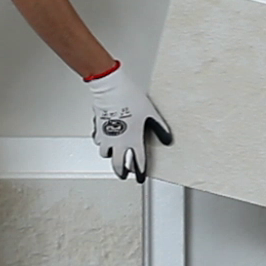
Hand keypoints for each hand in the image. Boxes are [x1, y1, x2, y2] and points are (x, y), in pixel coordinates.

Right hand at [86, 63, 172, 182]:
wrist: (111, 88)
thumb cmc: (129, 99)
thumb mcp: (151, 113)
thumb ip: (159, 128)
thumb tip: (167, 139)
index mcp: (132, 140)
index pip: (137, 162)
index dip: (140, 172)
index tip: (140, 177)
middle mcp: (118, 141)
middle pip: (118, 165)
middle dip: (122, 172)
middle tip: (124, 174)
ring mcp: (106, 136)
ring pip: (106, 154)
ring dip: (111, 156)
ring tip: (115, 155)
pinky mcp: (98, 128)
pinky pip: (98, 141)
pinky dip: (103, 143)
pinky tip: (106, 138)